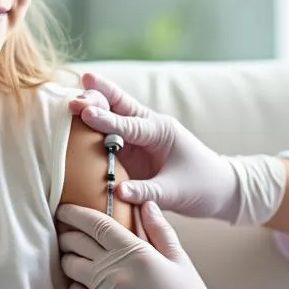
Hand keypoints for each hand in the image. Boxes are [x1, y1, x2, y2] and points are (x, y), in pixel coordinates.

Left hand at [57, 200, 246, 288]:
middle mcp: (113, 269)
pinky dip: (74, 285)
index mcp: (134, 251)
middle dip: (68, 234)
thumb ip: (159, 230)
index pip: (95, 223)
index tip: (64, 209)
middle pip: (76, 242)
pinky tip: (82, 284)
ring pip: (69, 266)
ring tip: (73, 257)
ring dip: (68, 258)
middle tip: (67, 232)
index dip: (75, 213)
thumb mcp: (179, 260)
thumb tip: (146, 205)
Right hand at [70, 73, 286, 224]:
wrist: (220, 191)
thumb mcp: (177, 192)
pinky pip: (108, 138)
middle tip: (75, 95)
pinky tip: (72, 126)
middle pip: (119, 106)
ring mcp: (138, 139)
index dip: (107, 120)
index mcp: (161, 131)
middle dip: (98, 98)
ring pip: (112, 117)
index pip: (130, 124)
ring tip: (69, 101)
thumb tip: (118, 193)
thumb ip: (148, 192)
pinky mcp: (132, 152)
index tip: (85, 112)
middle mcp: (148, 129)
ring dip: (92, 109)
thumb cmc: (203, 187)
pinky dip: (91, 130)